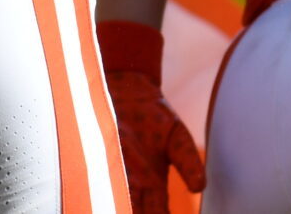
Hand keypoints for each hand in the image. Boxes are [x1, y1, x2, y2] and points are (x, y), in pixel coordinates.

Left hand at [95, 24, 204, 213]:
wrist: (127, 88)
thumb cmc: (154, 114)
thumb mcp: (177, 137)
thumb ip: (188, 161)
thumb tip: (200, 187)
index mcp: (153, 185)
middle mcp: (131, 187)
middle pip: (134, 212)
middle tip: (132, 213)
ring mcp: (110, 176)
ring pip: (112, 204)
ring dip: (112, 207)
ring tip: (112, 208)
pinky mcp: (93, 164)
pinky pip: (93, 186)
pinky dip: (93, 196)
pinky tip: (90, 200)